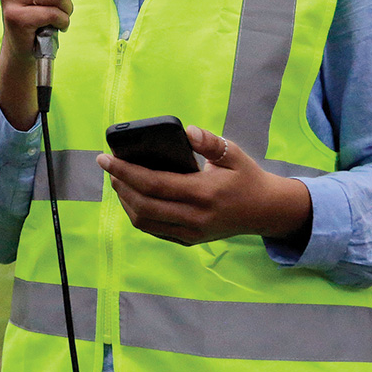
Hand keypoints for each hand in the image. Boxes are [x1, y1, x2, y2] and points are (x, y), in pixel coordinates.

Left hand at [97, 125, 312, 245]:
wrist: (266, 211)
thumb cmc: (246, 177)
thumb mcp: (233, 154)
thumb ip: (210, 143)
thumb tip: (188, 131)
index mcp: (204, 193)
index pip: (153, 184)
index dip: (124, 171)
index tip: (105, 158)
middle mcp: (196, 217)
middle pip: (143, 205)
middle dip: (119, 184)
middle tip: (108, 167)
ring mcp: (192, 233)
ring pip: (144, 221)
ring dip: (125, 200)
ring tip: (118, 180)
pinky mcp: (189, 240)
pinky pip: (153, 230)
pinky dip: (137, 213)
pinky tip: (132, 196)